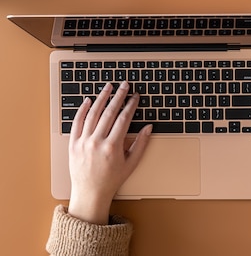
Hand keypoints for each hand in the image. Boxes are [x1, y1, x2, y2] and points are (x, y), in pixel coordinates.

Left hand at [68, 80, 151, 223]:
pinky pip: (77, 122)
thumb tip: (149, 127)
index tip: (135, 96)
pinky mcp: (73, 144)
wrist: (90, 194)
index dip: (131, 105)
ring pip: (93, 113)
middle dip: (119, 96)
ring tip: (108, 87)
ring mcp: (83, 142)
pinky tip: (88, 100)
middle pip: (109, 112)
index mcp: (112, 147)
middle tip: (124, 85)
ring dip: (101, 98)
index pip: (124, 118)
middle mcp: (97, 142)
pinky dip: (83, 110)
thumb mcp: (131, 164)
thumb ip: (141, 144)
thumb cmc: (111, 180)